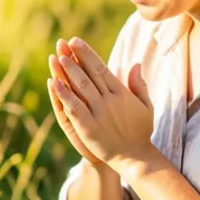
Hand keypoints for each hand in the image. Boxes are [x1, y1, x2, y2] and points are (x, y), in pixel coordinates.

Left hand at [47, 36, 154, 169]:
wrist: (135, 157)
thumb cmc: (140, 131)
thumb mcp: (145, 106)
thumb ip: (139, 84)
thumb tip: (135, 63)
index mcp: (121, 93)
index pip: (101, 68)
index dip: (88, 54)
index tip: (76, 42)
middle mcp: (110, 100)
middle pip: (89, 74)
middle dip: (76, 57)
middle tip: (63, 43)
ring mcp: (99, 114)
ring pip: (81, 88)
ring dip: (68, 72)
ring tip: (57, 57)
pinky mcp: (89, 128)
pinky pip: (74, 108)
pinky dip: (64, 95)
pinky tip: (54, 83)